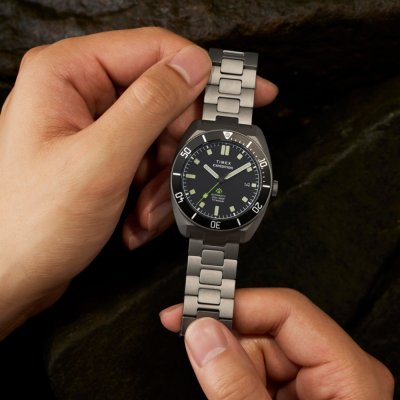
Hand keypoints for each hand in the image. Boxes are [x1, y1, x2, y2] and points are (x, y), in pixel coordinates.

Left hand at [0, 28, 278, 338]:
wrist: (12, 277)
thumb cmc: (31, 224)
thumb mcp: (100, 162)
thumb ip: (150, 106)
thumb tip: (192, 68)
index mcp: (68, 75)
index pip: (154, 51)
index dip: (203, 72)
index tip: (244, 96)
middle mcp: (81, 95)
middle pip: (163, 101)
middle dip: (178, 148)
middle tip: (182, 177)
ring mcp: (95, 129)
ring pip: (161, 140)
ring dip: (164, 181)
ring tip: (144, 213)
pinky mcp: (105, 159)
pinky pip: (149, 164)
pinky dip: (152, 195)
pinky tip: (136, 219)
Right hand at [160, 288, 393, 398]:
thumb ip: (234, 386)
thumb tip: (203, 334)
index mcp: (349, 373)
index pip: (286, 310)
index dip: (235, 304)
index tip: (191, 312)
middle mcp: (339, 373)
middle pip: (269, 334)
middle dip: (229, 349)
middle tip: (200, 365)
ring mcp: (322, 388)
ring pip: (259, 356)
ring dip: (233, 375)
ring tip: (227, 398)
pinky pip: (261, 378)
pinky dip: (239, 388)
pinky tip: (236, 399)